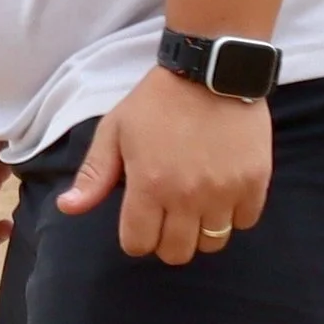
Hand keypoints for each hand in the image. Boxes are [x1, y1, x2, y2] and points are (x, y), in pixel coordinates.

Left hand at [58, 67, 270, 263]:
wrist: (211, 70)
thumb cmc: (157, 101)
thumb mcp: (115, 131)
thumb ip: (94, 174)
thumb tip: (68, 208)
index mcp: (149, 186)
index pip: (139, 245)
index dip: (136, 238)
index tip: (141, 220)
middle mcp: (188, 196)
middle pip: (177, 253)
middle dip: (167, 240)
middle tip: (170, 215)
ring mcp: (225, 191)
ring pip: (213, 243)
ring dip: (202, 230)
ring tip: (198, 204)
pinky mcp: (255, 181)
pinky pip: (246, 222)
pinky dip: (234, 214)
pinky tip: (224, 192)